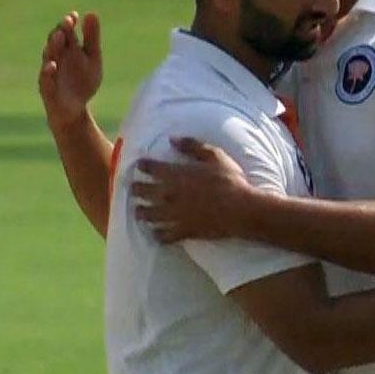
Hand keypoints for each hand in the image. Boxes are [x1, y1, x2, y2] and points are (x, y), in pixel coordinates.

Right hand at [39, 11, 102, 129]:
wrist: (75, 110)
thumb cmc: (82, 81)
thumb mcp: (92, 58)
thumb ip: (91, 38)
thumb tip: (91, 13)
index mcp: (66, 49)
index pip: (64, 32)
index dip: (68, 23)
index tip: (74, 16)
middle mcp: (55, 58)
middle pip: (54, 42)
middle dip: (60, 31)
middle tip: (67, 22)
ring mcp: (50, 74)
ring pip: (48, 58)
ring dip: (53, 47)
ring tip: (59, 37)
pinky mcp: (48, 91)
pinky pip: (45, 81)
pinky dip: (47, 73)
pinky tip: (52, 66)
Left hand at [131, 137, 255, 243]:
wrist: (241, 209)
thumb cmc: (230, 180)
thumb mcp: (214, 156)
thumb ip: (192, 146)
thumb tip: (172, 139)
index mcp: (177, 175)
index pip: (152, 168)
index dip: (143, 166)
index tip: (139, 165)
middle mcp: (170, 195)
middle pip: (144, 192)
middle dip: (136, 189)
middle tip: (133, 188)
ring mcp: (175, 215)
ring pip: (149, 215)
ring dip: (141, 212)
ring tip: (138, 211)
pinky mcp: (183, 231)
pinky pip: (164, 235)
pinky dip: (157, 234)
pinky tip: (154, 233)